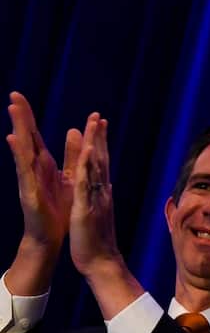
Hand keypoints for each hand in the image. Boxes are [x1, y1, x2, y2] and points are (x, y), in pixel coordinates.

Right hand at [5, 92, 80, 294]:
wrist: (50, 237)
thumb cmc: (57, 209)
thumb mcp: (67, 176)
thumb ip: (70, 155)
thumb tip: (73, 131)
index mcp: (44, 164)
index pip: (35, 136)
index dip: (29, 117)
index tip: (20, 96)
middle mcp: (33, 169)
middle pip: (27, 137)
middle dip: (22, 116)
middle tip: (14, 94)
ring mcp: (29, 179)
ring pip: (24, 150)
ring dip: (20, 129)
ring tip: (13, 109)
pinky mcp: (30, 192)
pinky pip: (26, 171)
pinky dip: (21, 155)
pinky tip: (14, 140)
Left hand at [67, 114, 141, 318]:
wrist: (101, 262)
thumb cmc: (96, 241)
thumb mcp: (97, 214)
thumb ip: (100, 196)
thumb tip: (107, 184)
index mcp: (101, 193)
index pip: (101, 163)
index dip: (100, 143)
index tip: (99, 124)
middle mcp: (102, 192)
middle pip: (101, 159)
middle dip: (99, 137)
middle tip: (98, 116)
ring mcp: (96, 199)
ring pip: (96, 167)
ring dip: (96, 144)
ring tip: (94, 124)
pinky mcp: (87, 208)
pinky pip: (87, 184)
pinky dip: (88, 166)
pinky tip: (89, 151)